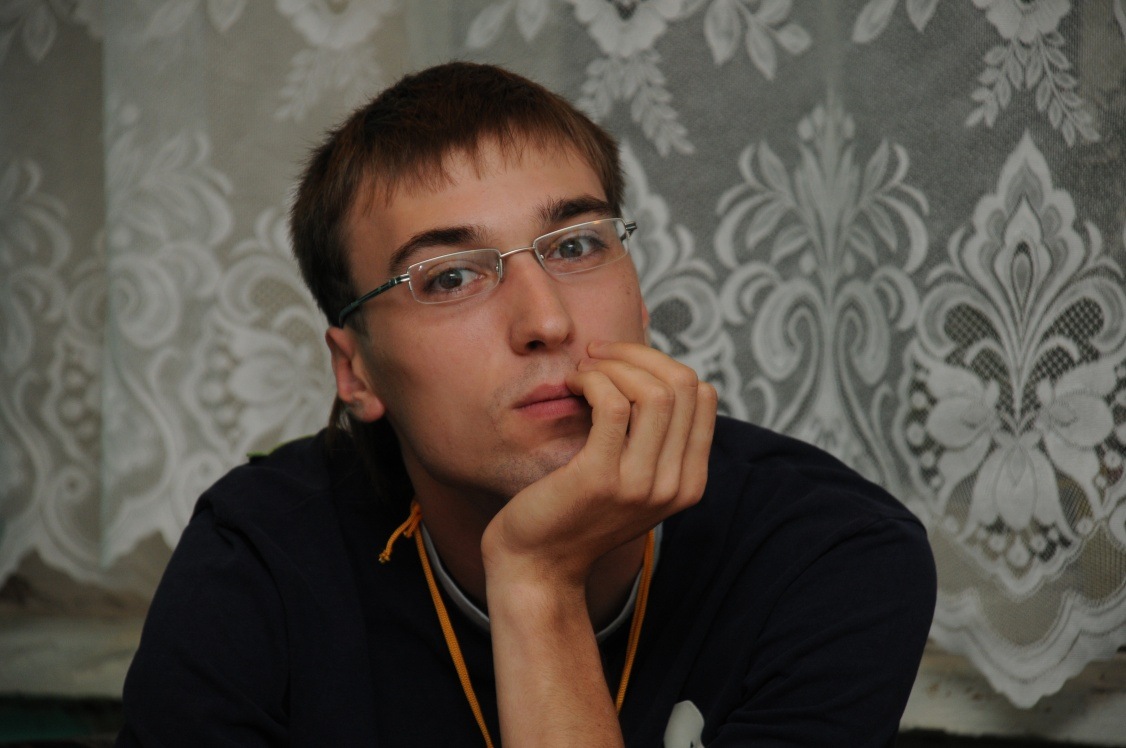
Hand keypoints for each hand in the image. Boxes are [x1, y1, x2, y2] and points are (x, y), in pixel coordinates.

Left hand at [482, 340, 716, 585]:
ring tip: (582, 374)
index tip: (621, 365)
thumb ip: (653, 440)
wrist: (538, 566)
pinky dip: (592, 381)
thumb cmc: (576, 512)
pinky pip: (611, 404)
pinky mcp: (600, 479)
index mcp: (690, 482)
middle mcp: (674, 485)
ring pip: (653, 392)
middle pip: (684, 385)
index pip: (703, 395)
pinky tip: (572, 387)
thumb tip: (652, 369)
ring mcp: (641, 485)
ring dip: (612, 366)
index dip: (661, 365)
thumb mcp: (632, 480)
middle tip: (597, 358)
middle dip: (638, 355)